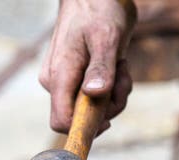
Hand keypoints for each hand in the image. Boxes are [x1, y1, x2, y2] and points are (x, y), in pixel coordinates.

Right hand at [39, 0, 134, 133]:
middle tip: (121, 77)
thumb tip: (94, 95)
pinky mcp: (78, 81)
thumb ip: (101, 68)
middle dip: (109, 105)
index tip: (109, 120)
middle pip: (83, 119)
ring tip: (120, 65)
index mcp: (59, 76)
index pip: (62, 122)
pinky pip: (99, 98)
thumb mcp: (106, 38)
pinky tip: (117, 65)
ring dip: (116, 94)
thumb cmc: (99, 10)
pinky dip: (114, 87)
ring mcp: (67, 83)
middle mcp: (57, 84)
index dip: (84, 129)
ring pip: (95, 109)